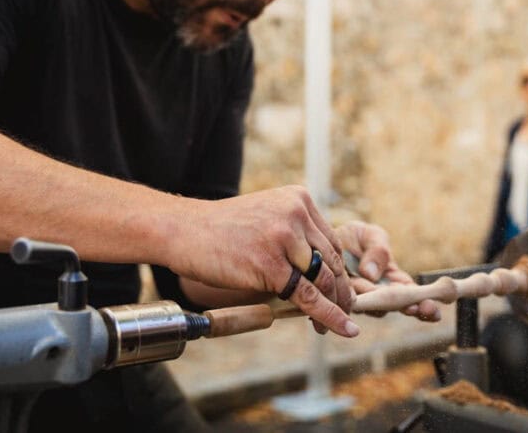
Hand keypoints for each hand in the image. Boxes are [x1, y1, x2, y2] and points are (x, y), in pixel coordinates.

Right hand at [170, 185, 358, 337]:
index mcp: (298, 199)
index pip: (331, 242)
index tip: (340, 291)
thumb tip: (322, 271)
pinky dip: (328, 315)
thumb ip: (295, 236)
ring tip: (338, 322)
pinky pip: (308, 296)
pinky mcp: (271, 265)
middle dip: (340, 291)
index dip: (338, 271)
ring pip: (324, 279)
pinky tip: (342, 328)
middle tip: (345, 312)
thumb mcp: (266, 218)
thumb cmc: (221, 231)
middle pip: (332, 261)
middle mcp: (296, 214)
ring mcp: (284, 238)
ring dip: (335, 305)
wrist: (183, 231)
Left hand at [335, 221, 440, 321]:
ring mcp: (361, 300)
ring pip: (373, 308)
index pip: (415, 296)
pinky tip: (351, 296)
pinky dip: (350, 301)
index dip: (426, 304)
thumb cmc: (353, 238)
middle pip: (400, 308)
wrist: (321, 239)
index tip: (432, 305)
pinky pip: (347, 304)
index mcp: (394, 281)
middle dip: (412, 310)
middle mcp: (380, 296)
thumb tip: (372, 275)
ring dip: (378, 302)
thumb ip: (378, 250)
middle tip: (418, 308)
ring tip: (374, 289)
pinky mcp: (339, 300)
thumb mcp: (371, 236)